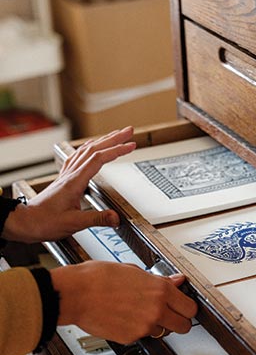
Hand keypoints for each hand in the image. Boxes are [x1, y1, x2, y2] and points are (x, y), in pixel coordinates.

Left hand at [3, 126, 135, 242]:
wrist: (26, 222)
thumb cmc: (45, 222)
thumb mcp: (74, 223)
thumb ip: (97, 219)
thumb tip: (116, 217)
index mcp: (74, 182)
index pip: (98, 159)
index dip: (116, 151)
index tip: (131, 146)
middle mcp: (70, 174)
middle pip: (94, 149)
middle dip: (114, 139)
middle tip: (129, 131)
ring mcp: (66, 175)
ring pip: (86, 150)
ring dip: (102, 140)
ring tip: (116, 135)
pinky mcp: (64, 178)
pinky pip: (78, 157)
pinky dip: (89, 148)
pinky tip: (91, 148)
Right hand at [51, 262, 197, 342]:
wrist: (75, 294)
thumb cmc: (97, 278)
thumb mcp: (133, 270)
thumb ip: (159, 280)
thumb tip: (176, 281)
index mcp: (160, 290)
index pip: (190, 307)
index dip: (187, 307)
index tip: (183, 306)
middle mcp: (156, 310)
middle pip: (184, 326)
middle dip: (179, 320)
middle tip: (171, 314)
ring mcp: (144, 326)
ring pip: (164, 332)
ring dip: (158, 325)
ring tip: (142, 313)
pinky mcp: (131, 338)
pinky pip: (143, 336)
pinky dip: (138, 330)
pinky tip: (126, 318)